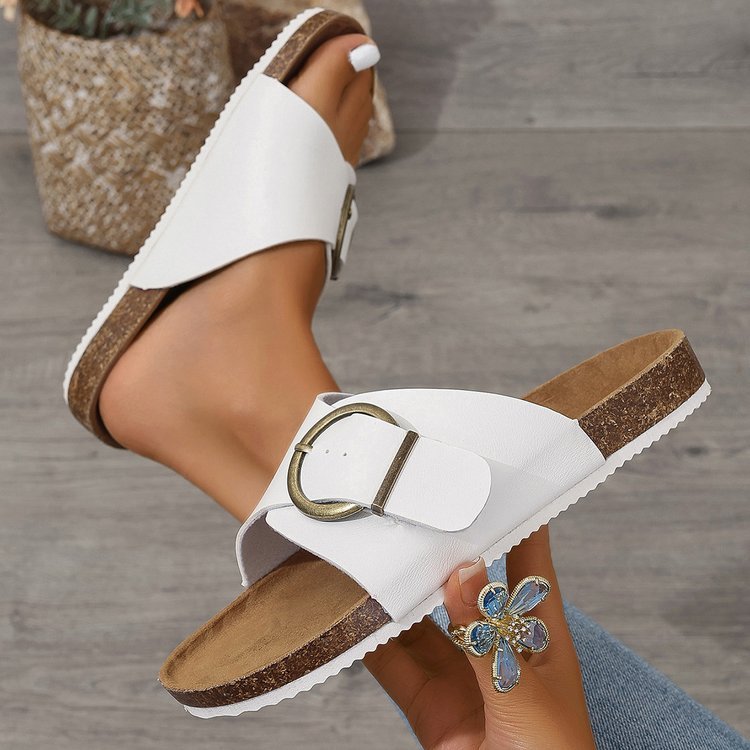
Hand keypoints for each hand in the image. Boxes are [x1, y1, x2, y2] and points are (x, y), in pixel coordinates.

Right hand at [363, 527, 596, 748]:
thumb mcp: (525, 695)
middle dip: (438, 548)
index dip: (518, 514)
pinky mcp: (429, 705)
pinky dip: (369, 642)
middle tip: (408, 508)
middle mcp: (495, 644)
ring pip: (421, 618)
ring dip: (395, 592)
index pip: (530, 558)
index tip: (494, 472)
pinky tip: (350, 619)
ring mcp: (460, 673)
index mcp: (537, 634)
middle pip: (464, 582)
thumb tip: (465, 571)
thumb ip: (489, 636)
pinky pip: (394, 664)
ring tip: (367, 554)